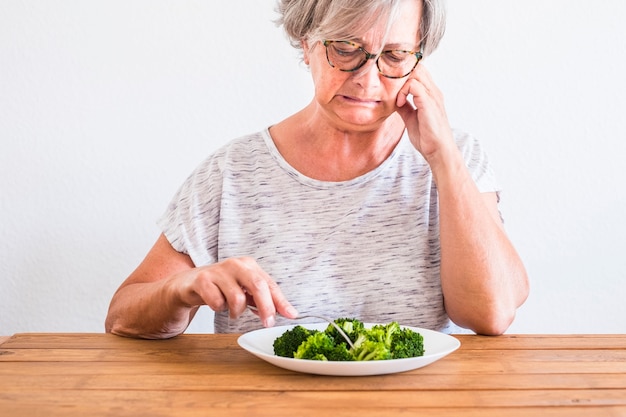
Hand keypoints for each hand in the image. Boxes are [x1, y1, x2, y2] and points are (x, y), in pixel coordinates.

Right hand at [178, 257, 297, 327]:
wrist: (188, 283)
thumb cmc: (221, 287)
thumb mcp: (245, 291)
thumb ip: (265, 300)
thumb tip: (290, 312)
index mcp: (249, 265)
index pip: (269, 284)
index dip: (281, 301)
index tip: (291, 315)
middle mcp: (236, 264)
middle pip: (257, 285)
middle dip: (266, 307)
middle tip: (267, 323)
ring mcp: (218, 271)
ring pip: (237, 298)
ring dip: (236, 311)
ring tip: (231, 310)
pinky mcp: (202, 280)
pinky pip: (216, 302)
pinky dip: (218, 308)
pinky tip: (215, 303)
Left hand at [395, 64, 455, 161]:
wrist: (439, 151)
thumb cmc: (427, 137)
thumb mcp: (411, 118)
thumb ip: (404, 107)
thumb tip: (392, 100)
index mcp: (430, 94)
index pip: (418, 71)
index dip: (403, 74)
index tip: (391, 87)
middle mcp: (433, 91)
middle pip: (417, 67)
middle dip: (401, 74)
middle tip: (391, 88)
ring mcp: (433, 96)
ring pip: (416, 72)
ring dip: (401, 82)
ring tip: (396, 98)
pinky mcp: (429, 103)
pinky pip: (414, 85)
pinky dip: (403, 91)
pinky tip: (399, 103)